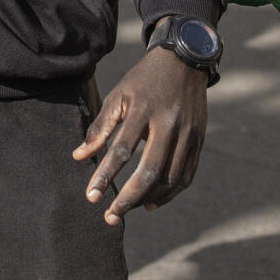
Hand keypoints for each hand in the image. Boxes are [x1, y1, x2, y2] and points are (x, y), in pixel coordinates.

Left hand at [73, 47, 207, 224]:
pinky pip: (186, 176)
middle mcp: (170, 123)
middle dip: (128, 198)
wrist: (184, 62)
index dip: (105, 175)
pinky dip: (169, 194)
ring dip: (147, 199)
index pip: (121, 150)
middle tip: (110, 217)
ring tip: (127, 209)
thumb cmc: (144, 81)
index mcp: (144, 109)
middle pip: (149, 171)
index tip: (91, 197)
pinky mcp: (200, 140)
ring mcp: (189, 133)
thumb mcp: (119, 95)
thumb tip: (78, 156)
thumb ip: (100, 127)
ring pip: (170, 178)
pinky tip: (151, 203)